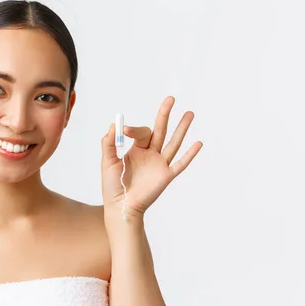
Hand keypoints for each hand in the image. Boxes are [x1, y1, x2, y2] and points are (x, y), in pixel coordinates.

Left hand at [101, 96, 202, 217]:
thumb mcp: (107, 161)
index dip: (133, 129)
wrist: (120, 207)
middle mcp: (150, 154)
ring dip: (182, 129)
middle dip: (165, 115)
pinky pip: (180, 164)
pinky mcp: (165, 176)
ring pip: (173, 143)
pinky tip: (198, 143)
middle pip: (160, 131)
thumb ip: (108, 143)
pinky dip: (189, 155)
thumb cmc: (112, 186)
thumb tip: (114, 125)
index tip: (123, 130)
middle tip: (170, 98)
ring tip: (189, 113)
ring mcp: (159, 165)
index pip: (141, 132)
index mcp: (136, 150)